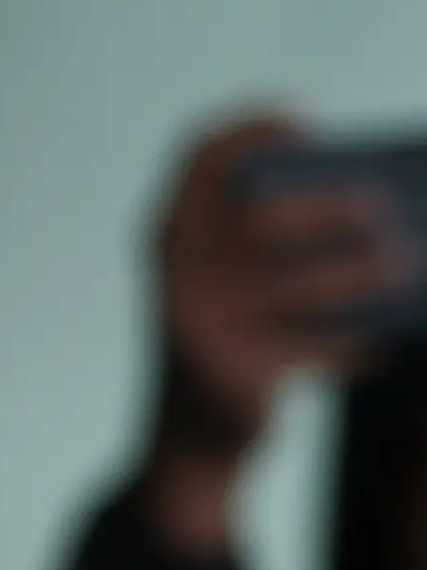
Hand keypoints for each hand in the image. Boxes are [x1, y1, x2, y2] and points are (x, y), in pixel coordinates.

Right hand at [140, 110, 406, 550]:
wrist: (187, 444)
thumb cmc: (226, 341)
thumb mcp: (224, 283)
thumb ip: (267, 241)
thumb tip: (372, 206)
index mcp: (166, 238)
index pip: (197, 157)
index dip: (249, 128)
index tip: (302, 125)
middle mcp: (176, 274)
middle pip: (265, 217)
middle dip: (333, 209)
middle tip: (382, 206)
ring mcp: (203, 325)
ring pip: (306, 286)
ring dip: (366, 275)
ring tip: (406, 266)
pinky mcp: (236, 372)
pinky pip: (316, 348)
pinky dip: (351, 348)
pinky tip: (377, 349)